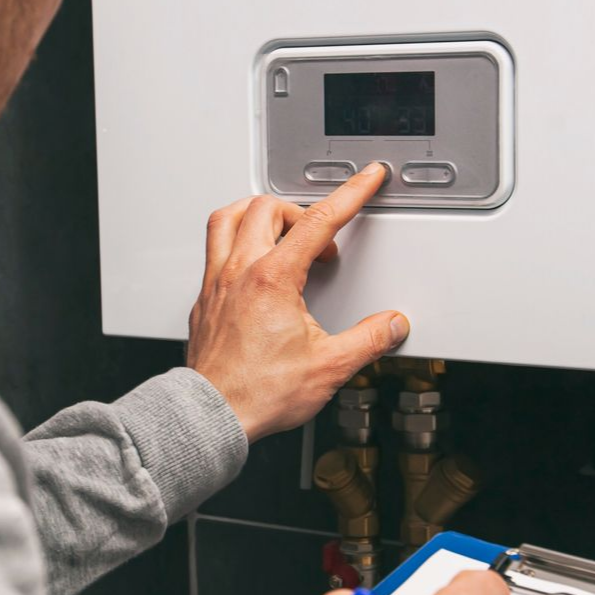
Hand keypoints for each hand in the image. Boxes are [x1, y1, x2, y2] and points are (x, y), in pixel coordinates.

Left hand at [186, 166, 408, 442]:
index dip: (350, 194)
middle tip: (323, 239)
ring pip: (228, 219)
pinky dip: (235, 241)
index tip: (366, 179)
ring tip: (281, 230)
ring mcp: (215, 283)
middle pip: (268, 208)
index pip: (318, 221)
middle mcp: (239, 272)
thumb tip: (391, 325)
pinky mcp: (203, 300)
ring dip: (257, 214)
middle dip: (302, 212)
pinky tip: (251, 263)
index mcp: (272, 279)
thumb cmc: (256, 393)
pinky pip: (214, 250)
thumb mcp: (329, 367)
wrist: (211, 415)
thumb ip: (368, 340)